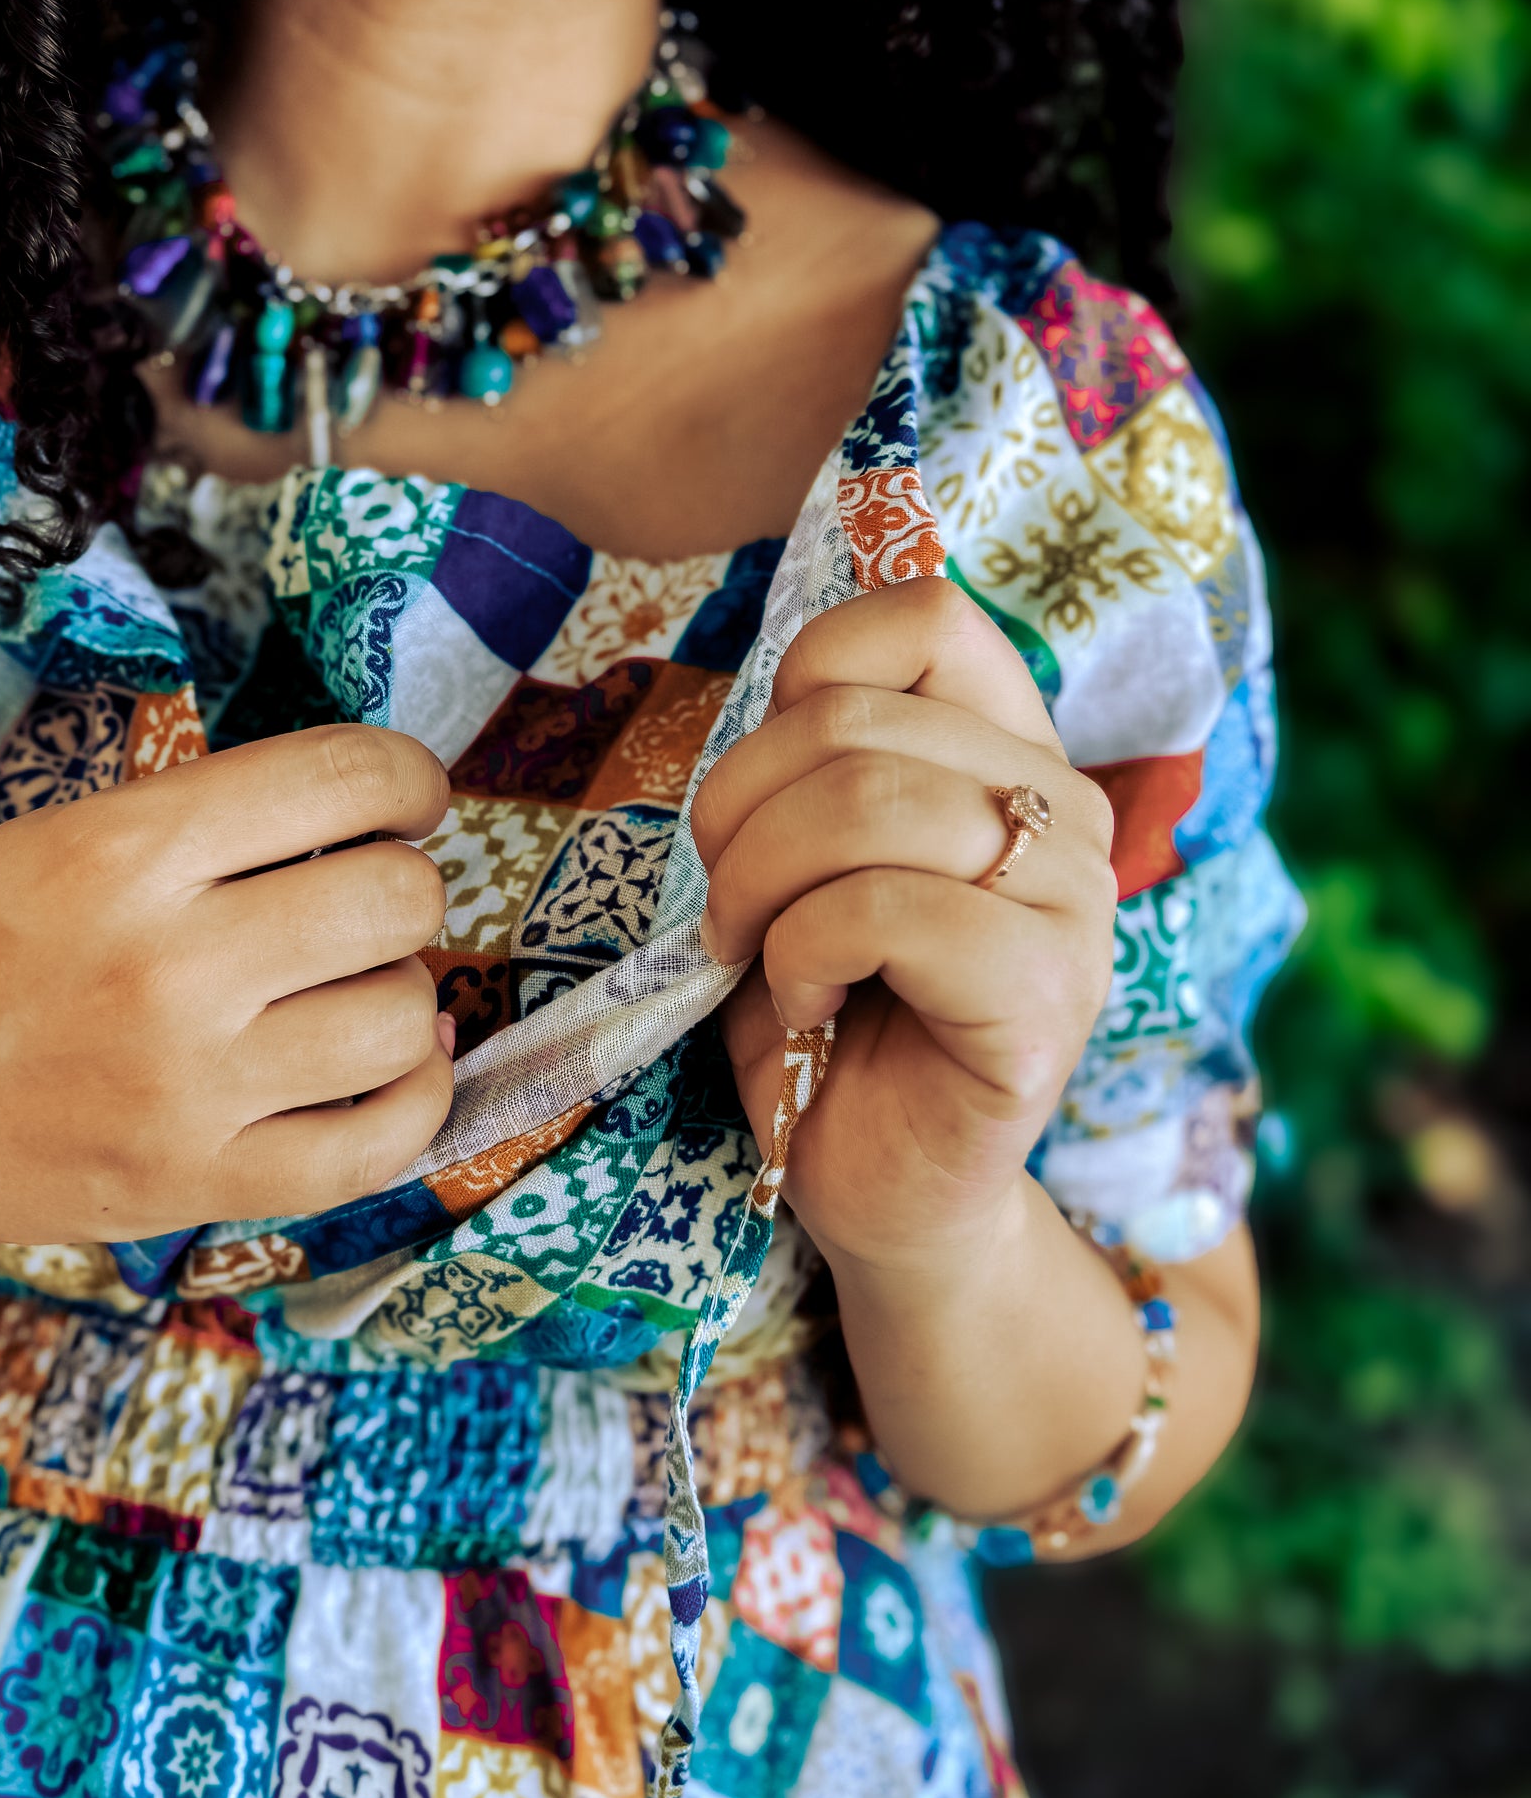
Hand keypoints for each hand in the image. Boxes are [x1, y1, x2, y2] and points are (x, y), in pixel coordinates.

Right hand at [0, 725, 454, 1263]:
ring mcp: (190, 1089)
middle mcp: (169, 967)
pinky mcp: (202, 1185)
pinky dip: (416, 1096)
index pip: (342, 779)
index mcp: (126, 853)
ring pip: (400, 1019)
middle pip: (394, 901)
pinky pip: (381, 1145)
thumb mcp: (59, 838)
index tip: (407, 799)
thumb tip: (370, 816)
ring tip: (351, 985)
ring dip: (401, 992)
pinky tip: (395, 1063)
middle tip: (367, 899)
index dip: (408, 780)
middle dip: (405, 887)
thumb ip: (206, 822)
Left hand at [694, 579, 1116, 1274]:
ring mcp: (1074, 908)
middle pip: (859, 720)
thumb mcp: (801, 858)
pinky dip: (801, 954)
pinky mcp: (1045, 1000)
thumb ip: (815, 760)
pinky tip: (806, 1005)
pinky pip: (885, 911)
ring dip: (758, 883)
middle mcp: (1068, 814)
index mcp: (1013, 753)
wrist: (874, 1181)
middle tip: (723, 904)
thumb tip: (770, 688)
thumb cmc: (827, 1009)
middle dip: (739, 810)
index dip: (807, 676)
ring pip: (867, 802)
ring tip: (754, 951)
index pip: (927, 615)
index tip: (761, 786)